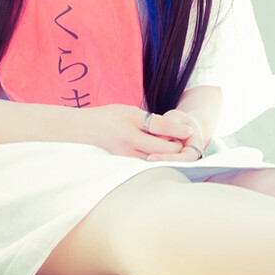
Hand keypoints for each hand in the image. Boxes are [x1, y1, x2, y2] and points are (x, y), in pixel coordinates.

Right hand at [77, 106, 202, 159]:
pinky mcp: (126, 163)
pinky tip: (161, 151)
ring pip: (156, 159)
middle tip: (182, 138)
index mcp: (130, 130)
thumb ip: (151, 120)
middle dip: (176, 145)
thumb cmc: (109, 117)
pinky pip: (147, 162)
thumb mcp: (130, 111)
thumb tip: (176, 129)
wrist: (84, 130)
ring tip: (173, 144)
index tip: (190, 129)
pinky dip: (158, 157)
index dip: (179, 129)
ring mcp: (127, 157)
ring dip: (168, 154)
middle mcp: (128, 146)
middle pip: (163, 149)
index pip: (161, 129)